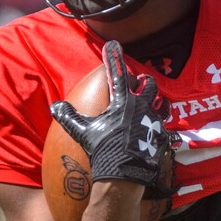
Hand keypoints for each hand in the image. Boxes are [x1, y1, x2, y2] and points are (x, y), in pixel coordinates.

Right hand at [51, 40, 174, 192]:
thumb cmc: (103, 151)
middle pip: (149, 85)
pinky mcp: (162, 137)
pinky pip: (165, 128)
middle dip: (143, 81)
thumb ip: (70, 117)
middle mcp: (142, 108)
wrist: (123, 176)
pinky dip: (159, 127)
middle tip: (139, 82)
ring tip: (152, 104)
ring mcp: (154, 122)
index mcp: (123, 102)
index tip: (113, 44)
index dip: (114, 58)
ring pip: (162, 104)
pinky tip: (154, 132)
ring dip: (156, 102)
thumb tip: (55, 105)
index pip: (117, 74)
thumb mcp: (83, 132)